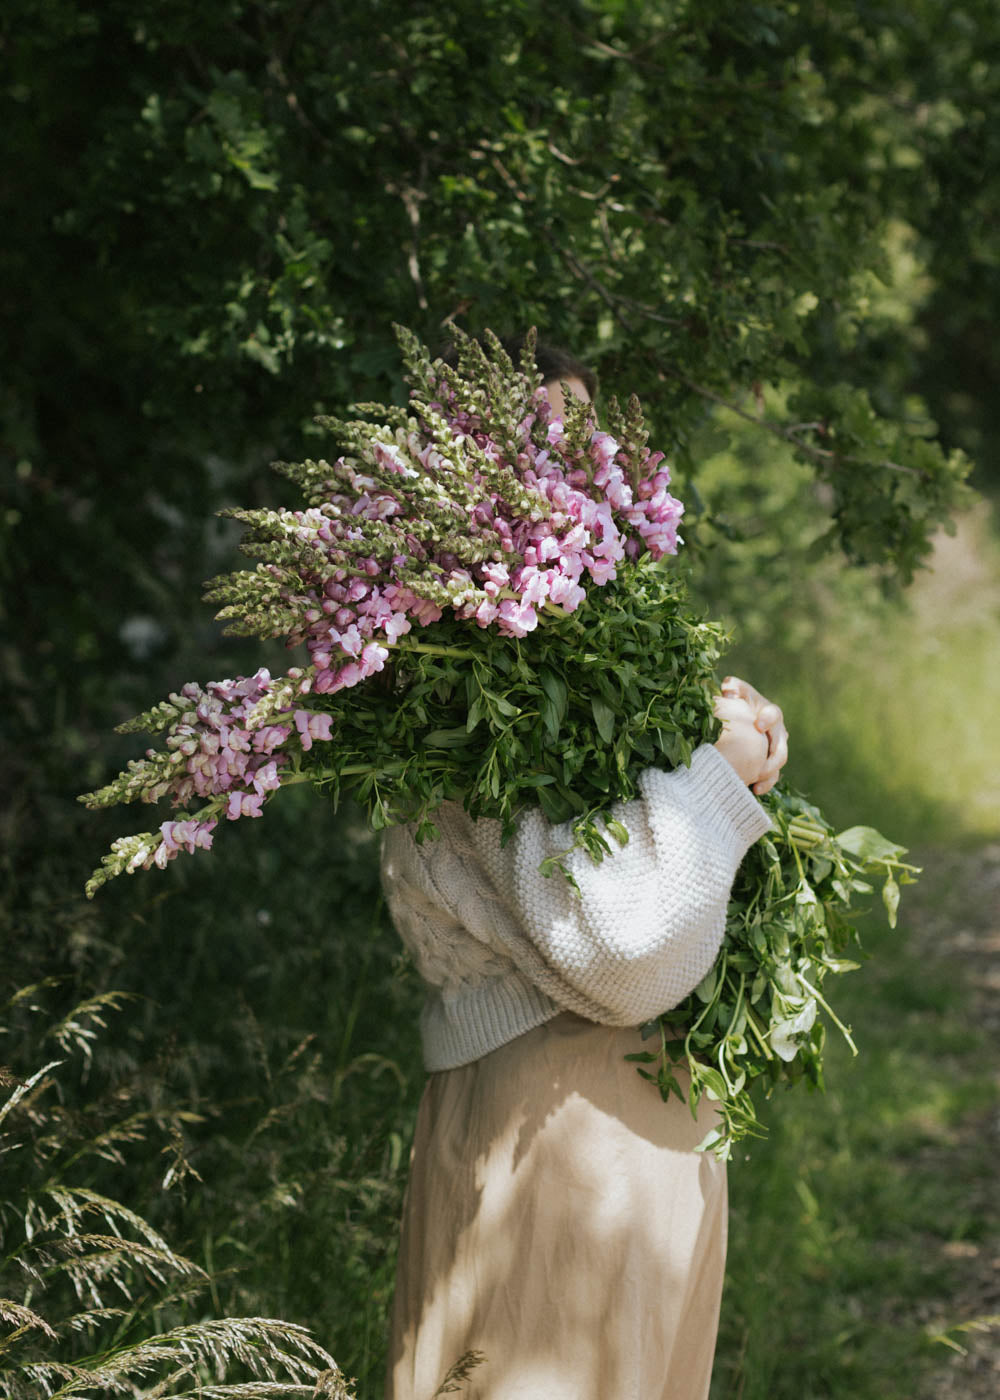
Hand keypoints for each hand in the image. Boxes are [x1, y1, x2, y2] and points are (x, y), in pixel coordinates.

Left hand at [716, 676, 788, 795]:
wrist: (735, 720)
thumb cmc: (734, 702)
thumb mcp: (734, 690)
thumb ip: (732, 686)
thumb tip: (729, 691)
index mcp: (769, 712)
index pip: (774, 715)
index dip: (768, 720)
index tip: (758, 725)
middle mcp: (776, 732)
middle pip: (781, 746)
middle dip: (773, 755)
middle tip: (761, 763)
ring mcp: (774, 749)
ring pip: (778, 763)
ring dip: (769, 773)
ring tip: (756, 781)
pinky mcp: (768, 764)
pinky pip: (771, 776)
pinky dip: (764, 784)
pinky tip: (753, 790)